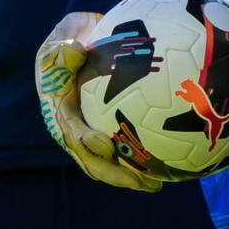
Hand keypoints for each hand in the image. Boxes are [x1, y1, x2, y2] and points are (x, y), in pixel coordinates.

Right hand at [35, 11, 161, 191]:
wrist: (75, 47)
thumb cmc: (65, 45)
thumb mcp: (59, 44)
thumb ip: (62, 51)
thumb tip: (75, 49)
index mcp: (59, 114)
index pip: (71, 133)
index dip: (87, 143)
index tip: (107, 146)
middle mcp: (74, 130)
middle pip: (92, 160)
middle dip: (116, 174)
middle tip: (144, 182)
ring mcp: (91, 134)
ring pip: (110, 162)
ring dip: (132, 175)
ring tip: (158, 184)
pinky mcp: (106, 132)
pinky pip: (125, 147)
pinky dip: (142, 158)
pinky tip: (170, 163)